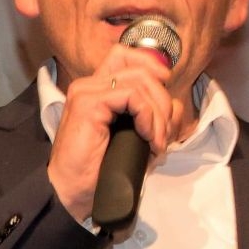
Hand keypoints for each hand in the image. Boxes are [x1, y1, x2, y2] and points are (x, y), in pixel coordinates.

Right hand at [47, 44, 186, 222]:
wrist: (73, 192)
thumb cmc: (98, 170)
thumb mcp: (134, 138)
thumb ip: (152, 117)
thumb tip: (176, 106)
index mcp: (96, 89)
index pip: (127, 56)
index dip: (153, 67)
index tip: (165, 94)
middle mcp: (88, 85)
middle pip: (140, 67)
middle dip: (162, 99)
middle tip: (163, 133)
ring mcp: (86, 92)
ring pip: (140, 81)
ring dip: (158, 113)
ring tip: (157, 141)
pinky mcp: (88, 104)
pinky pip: (132, 96)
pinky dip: (148, 117)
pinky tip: (147, 138)